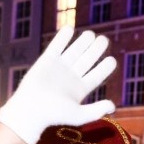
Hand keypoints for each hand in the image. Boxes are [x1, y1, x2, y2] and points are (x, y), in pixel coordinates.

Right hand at [0, 27, 116, 143]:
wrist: (31, 109)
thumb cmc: (54, 115)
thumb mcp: (79, 115)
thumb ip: (96, 110)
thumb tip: (112, 106)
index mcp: (80, 89)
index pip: (96, 75)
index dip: (104, 68)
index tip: (112, 60)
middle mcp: (71, 77)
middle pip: (86, 60)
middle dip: (95, 50)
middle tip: (103, 40)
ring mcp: (59, 68)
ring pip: (73, 52)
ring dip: (82, 42)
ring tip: (90, 34)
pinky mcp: (46, 61)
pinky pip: (56, 47)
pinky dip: (62, 38)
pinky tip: (70, 28)